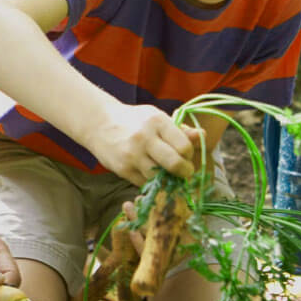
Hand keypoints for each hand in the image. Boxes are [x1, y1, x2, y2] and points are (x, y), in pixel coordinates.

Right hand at [86, 103, 200, 185]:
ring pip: (160, 177)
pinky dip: (152, 182)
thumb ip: (180, 129)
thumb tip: (201, 136)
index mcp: (157, 122)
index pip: (184, 146)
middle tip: (185, 172)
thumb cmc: (134, 120)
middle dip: (185, 172)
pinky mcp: (122, 169)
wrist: (99, 123)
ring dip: (168, 179)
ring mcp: (132, 155)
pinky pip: (145, 183)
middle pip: (174, 164)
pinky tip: (151, 174)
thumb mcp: (156, 117)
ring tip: (167, 173)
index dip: (189, 155)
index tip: (187, 156)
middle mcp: (144, 138)